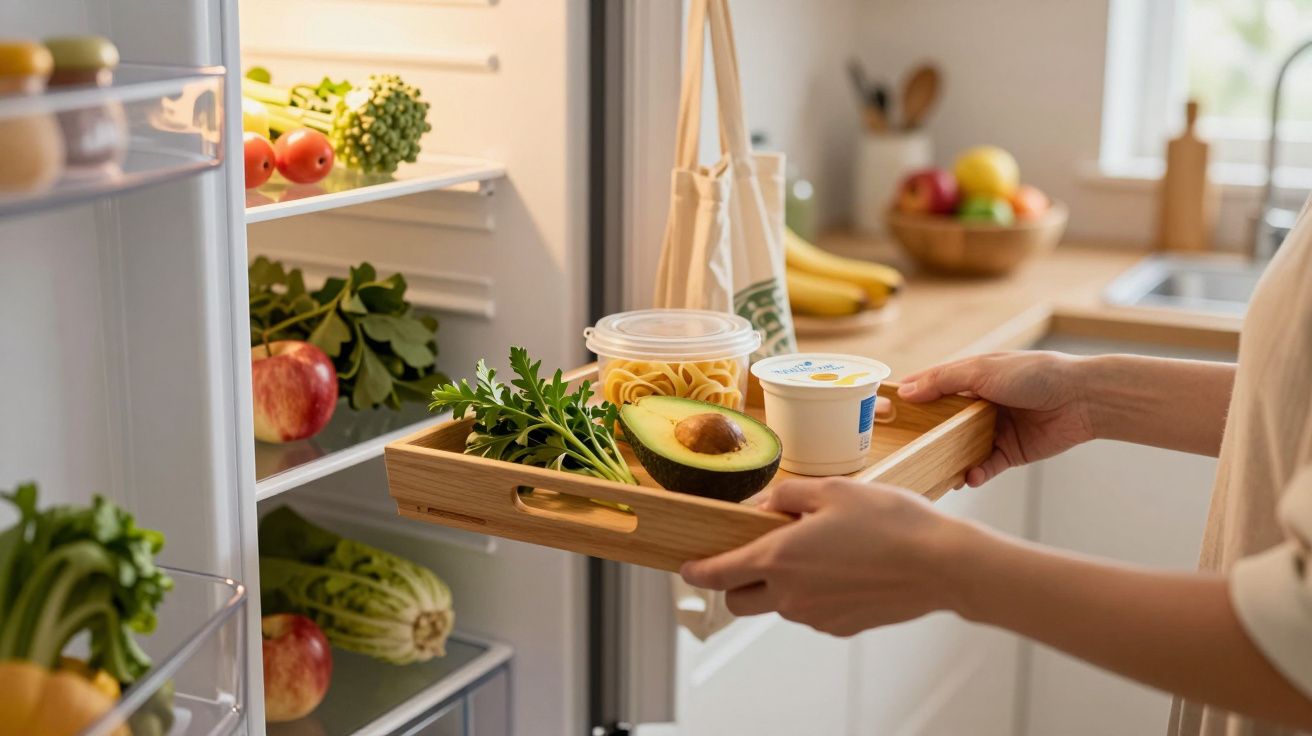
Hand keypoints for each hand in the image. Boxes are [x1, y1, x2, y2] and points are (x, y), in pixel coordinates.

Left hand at [680, 479, 970, 636]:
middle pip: (738, 599)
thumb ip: (786, 496)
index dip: (696, 570)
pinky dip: (812, 594)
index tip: (687, 566)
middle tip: (753, 554)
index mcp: (779, 558)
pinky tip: (842, 570)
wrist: (941, 565)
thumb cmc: (890, 522)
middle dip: (734, 580)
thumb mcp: (833, 489)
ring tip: (816, 552)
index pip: (718, 573)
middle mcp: (790, 594)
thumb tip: (762, 506)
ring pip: (777, 605)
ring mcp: (815, 616)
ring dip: (779, 585)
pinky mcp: (840, 628)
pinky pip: (810, 612)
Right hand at [897, 351, 1093, 485]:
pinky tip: (971, 477)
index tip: (887, 413)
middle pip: (944, 424)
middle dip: (927, 438)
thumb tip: (906, 391)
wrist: (1082, 398)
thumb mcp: (982, 370)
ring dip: (951, 460)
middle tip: (905, 450)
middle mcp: (979, 405)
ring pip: (962, 449)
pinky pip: (986, 466)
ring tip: (940, 471)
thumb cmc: (1035, 374)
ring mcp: (994, 429)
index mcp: (971, 379)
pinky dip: (977, 473)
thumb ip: (944, 381)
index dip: (911, 399)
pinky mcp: (1010, 452)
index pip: (932, 388)